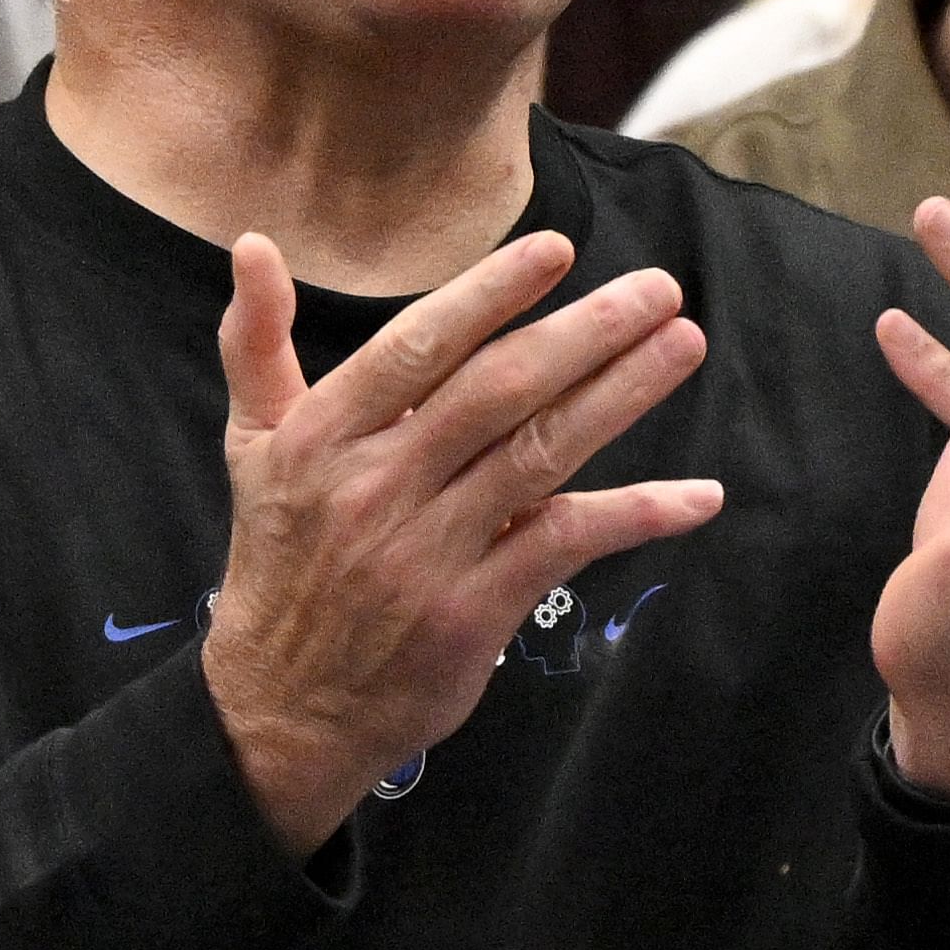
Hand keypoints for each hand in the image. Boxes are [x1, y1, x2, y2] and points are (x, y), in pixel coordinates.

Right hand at [204, 230, 721, 853]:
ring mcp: (429, 551)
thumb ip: (256, 341)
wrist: (281, 705)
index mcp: (322, 435)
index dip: (490, 295)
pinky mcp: (474, 611)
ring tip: (684, 345)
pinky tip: (698, 496)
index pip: (417, 348)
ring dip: (622, 395)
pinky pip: (566, 544)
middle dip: (585, 332)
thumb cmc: (281, 558)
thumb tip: (252, 244)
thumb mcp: (252, 444)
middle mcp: (376, 485)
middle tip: (658, 288)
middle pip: (496, 392)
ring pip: (540, 455)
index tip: (557, 249)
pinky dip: (638, 515)